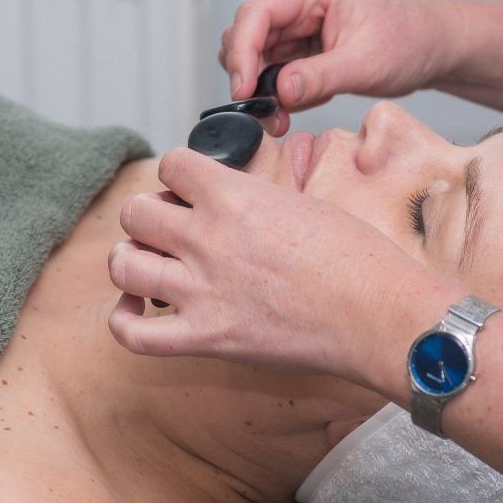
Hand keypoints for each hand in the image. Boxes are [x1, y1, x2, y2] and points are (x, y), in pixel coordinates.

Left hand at [106, 147, 459, 384]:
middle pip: (135, 212)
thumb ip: (251, 200)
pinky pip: (133, 334)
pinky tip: (138, 311)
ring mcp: (201, 290)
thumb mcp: (301, 202)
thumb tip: (231, 203)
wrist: (379, 313)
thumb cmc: (356, 258)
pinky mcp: (206, 338)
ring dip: (131, 261)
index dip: (177, 177)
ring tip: (149, 266)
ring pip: (123, 264)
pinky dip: (124, 322)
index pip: (170, 164)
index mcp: (234, 196)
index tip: (189, 192)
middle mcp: (208, 238)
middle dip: (148, 217)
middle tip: (170, 232)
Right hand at [218, 0, 457, 134]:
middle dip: (246, 74)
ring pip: (252, 55)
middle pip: (244, 33)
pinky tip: (293, 108)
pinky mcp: (298, 47)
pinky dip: (274, 94)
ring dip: (259, 88)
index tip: (243, 90)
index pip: (255, 12)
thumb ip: (320, 77)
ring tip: (280, 115)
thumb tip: (278, 90)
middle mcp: (295, 2)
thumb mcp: (366, 63)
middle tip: (263, 111)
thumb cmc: (409, 40)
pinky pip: (270, 71)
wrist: (432, 47)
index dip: (241, 51)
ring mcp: (295, 25)